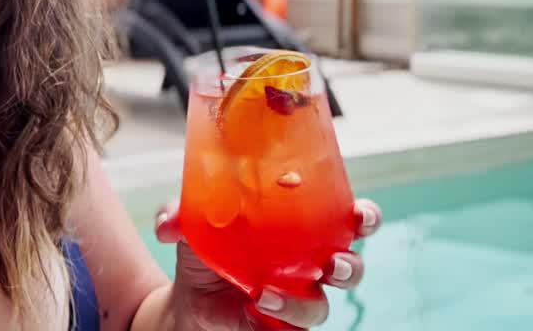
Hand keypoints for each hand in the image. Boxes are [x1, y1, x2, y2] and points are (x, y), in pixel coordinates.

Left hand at [154, 199, 381, 329]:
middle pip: (350, 268)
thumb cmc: (207, 250)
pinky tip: (252, 309)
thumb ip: (182, 213)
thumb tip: (168, 224)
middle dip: (350, 266)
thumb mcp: (194, 223)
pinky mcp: (280, 328)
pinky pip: (290, 330)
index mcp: (304, 229)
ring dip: (302, 302)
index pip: (349, 220)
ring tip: (268, 293)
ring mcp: (298, 300)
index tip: (359, 214)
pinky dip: (273, 321)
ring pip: (322, 308)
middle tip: (331, 262)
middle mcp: (309, 266)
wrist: (187, 299)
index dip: (365, 218)